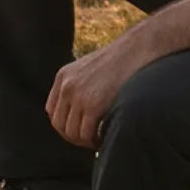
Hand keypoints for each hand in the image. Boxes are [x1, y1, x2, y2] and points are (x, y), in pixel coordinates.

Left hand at [45, 32, 155, 149]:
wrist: (137, 48)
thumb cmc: (119, 60)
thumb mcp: (89, 69)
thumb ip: (78, 86)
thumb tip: (76, 114)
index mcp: (64, 76)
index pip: (52, 111)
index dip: (64, 124)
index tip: (79, 129)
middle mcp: (67, 86)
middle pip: (60, 125)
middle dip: (74, 136)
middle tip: (91, 138)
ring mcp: (79, 96)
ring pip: (73, 133)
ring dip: (85, 140)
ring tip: (99, 138)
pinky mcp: (94, 105)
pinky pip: (87, 134)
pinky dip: (95, 141)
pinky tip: (105, 136)